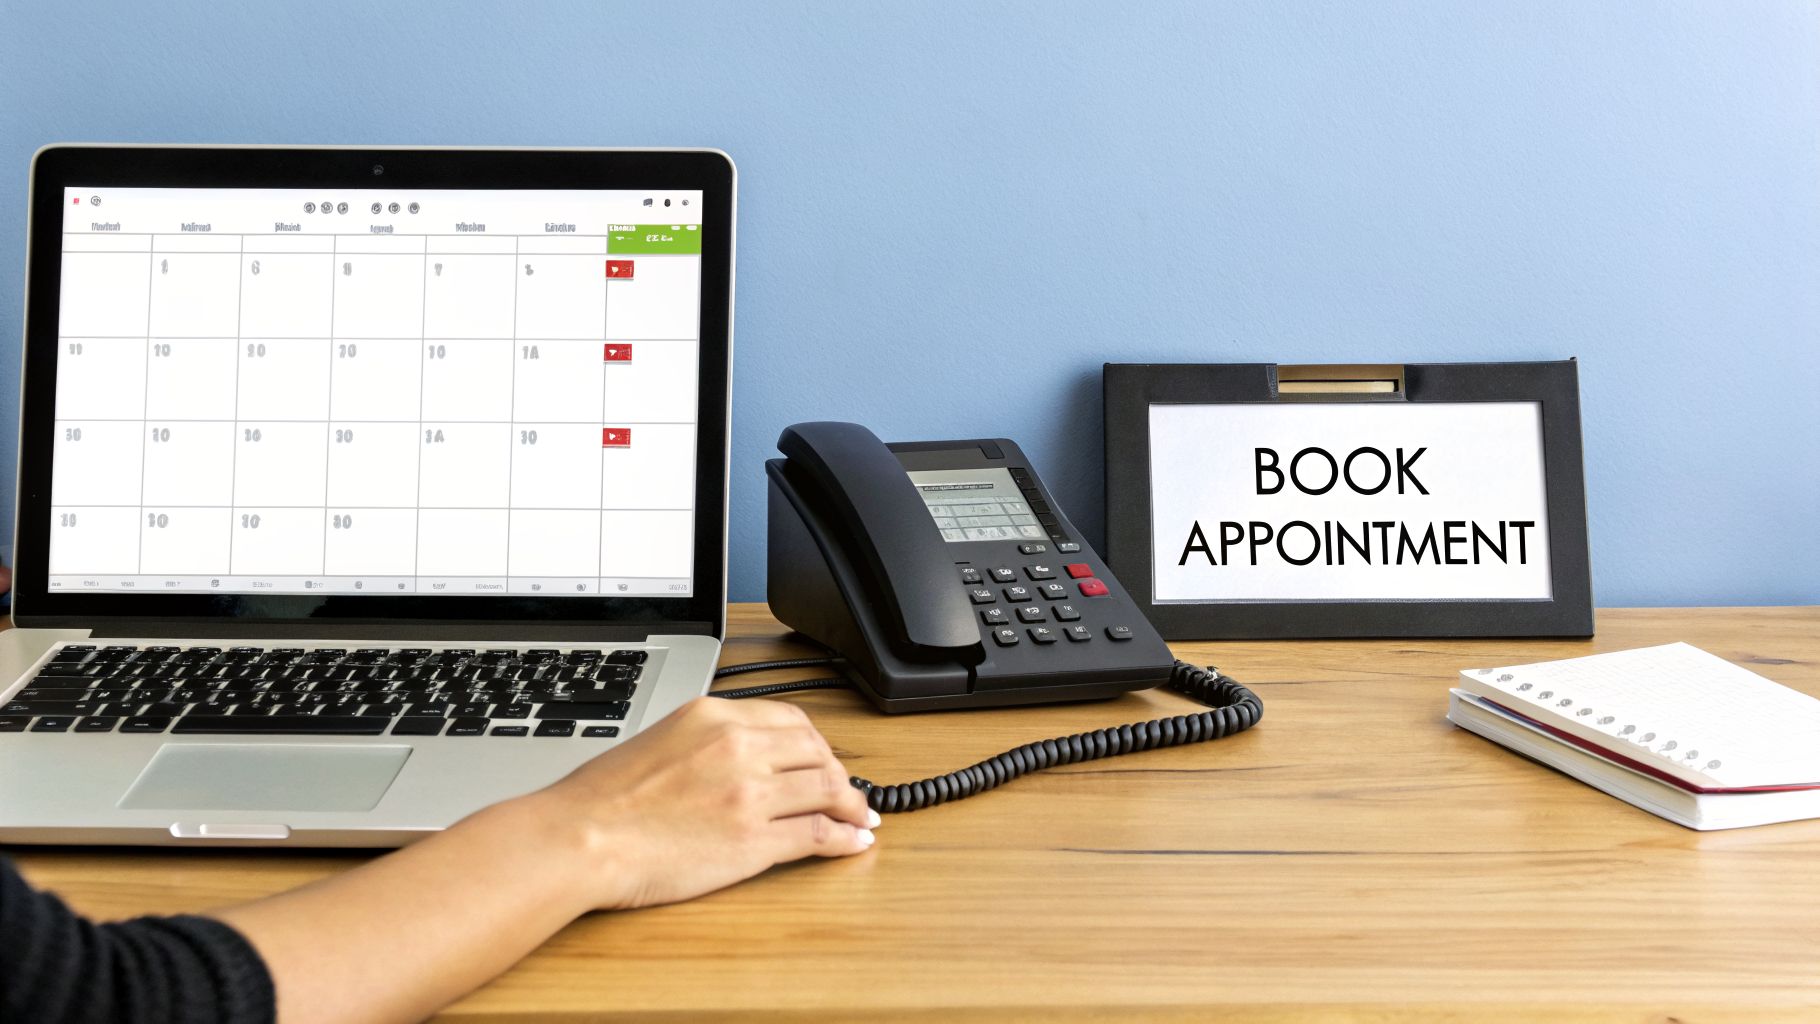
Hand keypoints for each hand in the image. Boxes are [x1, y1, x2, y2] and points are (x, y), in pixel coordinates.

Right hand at [525, 696, 877, 910]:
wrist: (578, 838)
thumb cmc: (601, 798)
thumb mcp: (657, 739)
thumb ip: (702, 741)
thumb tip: (733, 757)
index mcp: (714, 715)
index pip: (790, 720)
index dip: (816, 744)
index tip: (822, 760)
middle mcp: (739, 746)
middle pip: (817, 751)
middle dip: (839, 773)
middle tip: (847, 791)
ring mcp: (750, 794)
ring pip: (827, 790)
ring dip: (851, 805)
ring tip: (860, 817)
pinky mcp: (754, 840)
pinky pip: (818, 834)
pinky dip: (844, 838)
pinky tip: (852, 842)